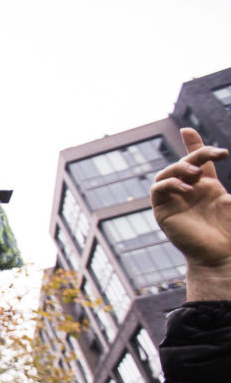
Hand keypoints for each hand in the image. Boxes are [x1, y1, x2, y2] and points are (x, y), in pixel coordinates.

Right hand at [151, 128, 230, 300]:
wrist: (222, 253)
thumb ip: (226, 189)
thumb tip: (219, 178)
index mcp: (206, 186)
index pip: (196, 160)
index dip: (192, 143)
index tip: (186, 129)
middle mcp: (188, 191)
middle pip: (183, 162)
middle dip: (196, 152)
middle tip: (216, 154)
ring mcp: (174, 200)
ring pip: (166, 173)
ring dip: (180, 167)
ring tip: (196, 174)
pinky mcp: (163, 211)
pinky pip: (158, 189)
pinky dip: (170, 184)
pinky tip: (187, 189)